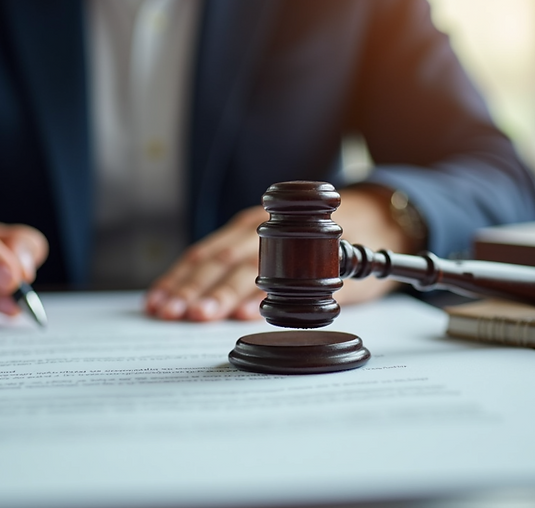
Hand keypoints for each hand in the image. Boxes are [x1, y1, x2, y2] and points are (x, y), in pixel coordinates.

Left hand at [144, 185, 409, 321]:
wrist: (379, 218)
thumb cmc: (318, 240)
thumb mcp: (275, 249)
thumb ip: (243, 273)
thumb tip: (200, 308)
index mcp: (246, 230)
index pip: (203, 255)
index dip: (178, 279)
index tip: (155, 303)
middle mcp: (263, 230)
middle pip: (219, 262)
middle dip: (192, 290)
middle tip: (171, 313)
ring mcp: (292, 241)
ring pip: (248, 268)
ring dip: (221, 293)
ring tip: (200, 316)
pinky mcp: (322, 257)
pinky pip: (291, 276)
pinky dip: (265, 296)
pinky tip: (245, 312)